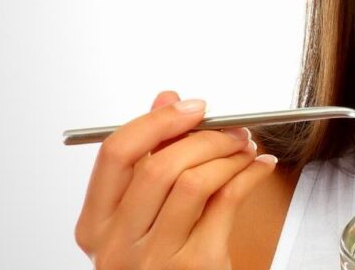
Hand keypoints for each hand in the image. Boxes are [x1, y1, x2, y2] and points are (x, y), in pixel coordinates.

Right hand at [75, 91, 278, 268]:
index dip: (157, 121)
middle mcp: (116, 244)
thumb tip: (167, 99)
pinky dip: (250, 175)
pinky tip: (260, 168)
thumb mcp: (146, 215)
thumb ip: (151, 157)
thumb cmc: (164, 261)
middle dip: (205, 137)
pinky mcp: (196, 264)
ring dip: (230, 155)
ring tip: (247, 149)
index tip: (194, 107)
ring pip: (194, 182)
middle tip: (233, 129)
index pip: (116, 153)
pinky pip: (226, 202)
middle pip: (159, 166)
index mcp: (95, 225)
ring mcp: (154, 258)